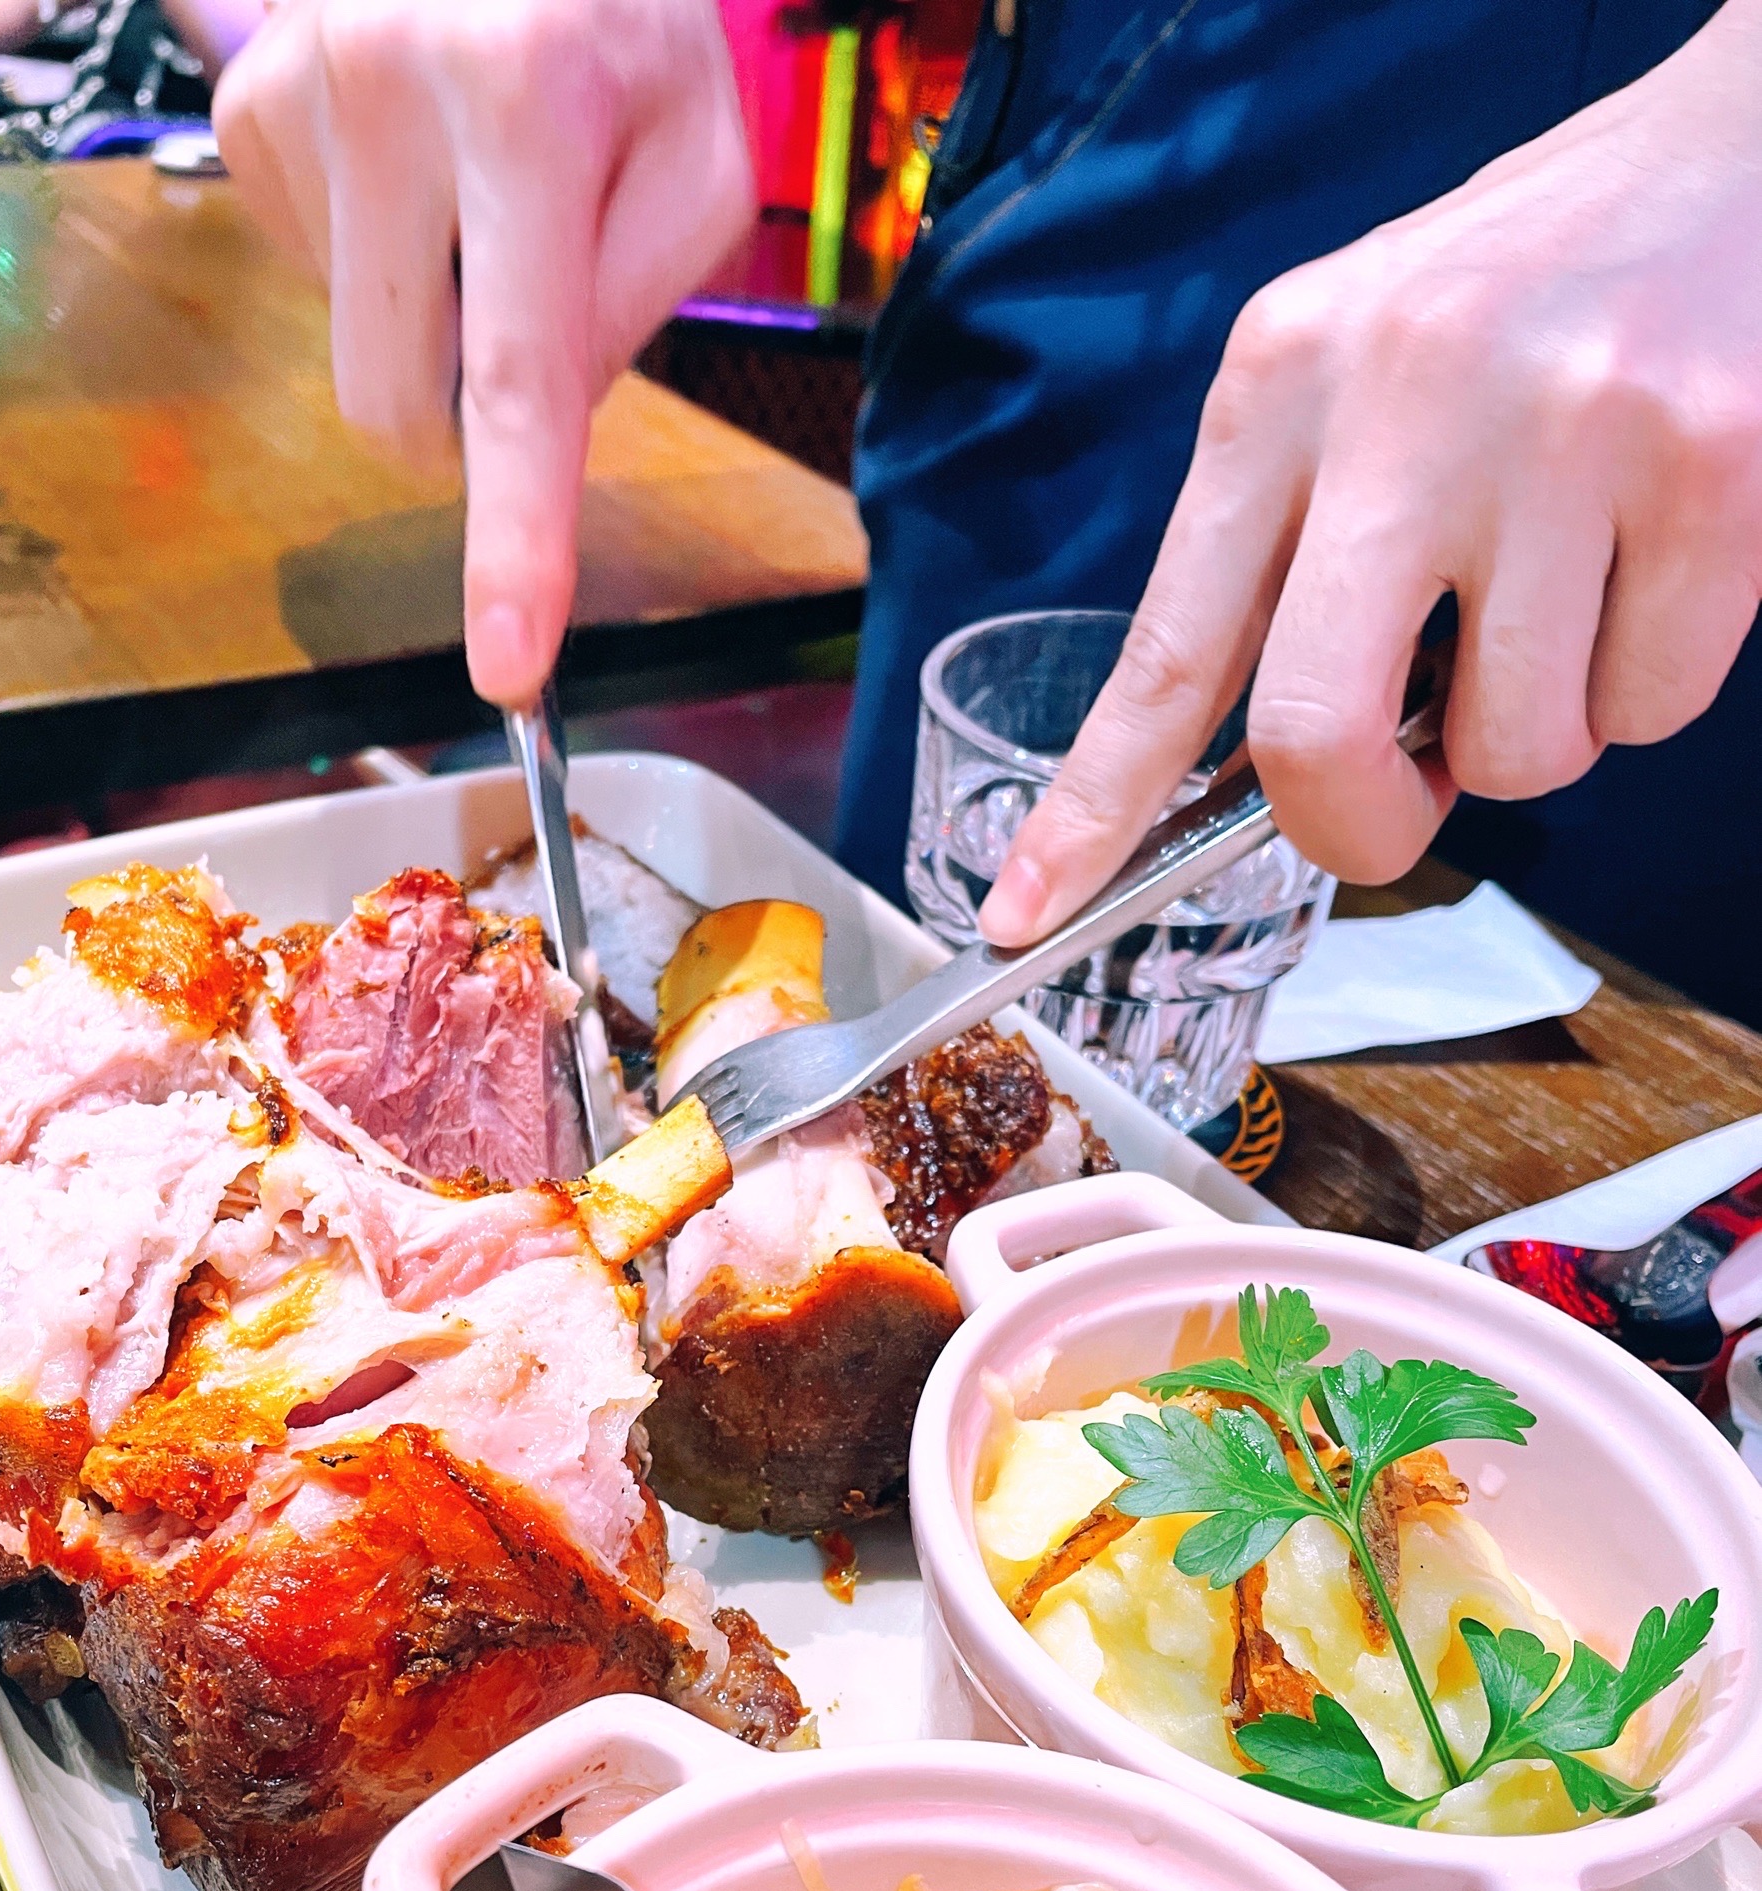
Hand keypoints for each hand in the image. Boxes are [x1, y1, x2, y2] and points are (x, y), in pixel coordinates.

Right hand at [214, 0, 752, 704]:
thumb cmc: (628, 25)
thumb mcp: (700, 157)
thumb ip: (637, 305)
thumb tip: (530, 422)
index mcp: (526, 104)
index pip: (519, 382)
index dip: (513, 541)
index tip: (505, 664)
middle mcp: (384, 86)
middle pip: (399, 406)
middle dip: (463, 421)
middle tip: (524, 300)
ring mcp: (295, 90)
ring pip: (353, 348)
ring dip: (426, 315)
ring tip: (479, 184)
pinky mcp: (245, 103)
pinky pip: (310, 272)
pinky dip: (377, 253)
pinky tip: (417, 163)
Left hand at [981, 3, 1761, 944]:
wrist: (1738, 152)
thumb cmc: (1532, 292)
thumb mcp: (1358, 375)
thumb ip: (1299, 550)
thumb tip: (1279, 772)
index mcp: (1282, 384)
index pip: (1163, 650)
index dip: (1090, 810)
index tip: (1024, 915)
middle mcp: (1400, 403)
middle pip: (1312, 740)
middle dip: (1361, 828)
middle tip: (1404, 804)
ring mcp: (1558, 433)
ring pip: (1514, 751)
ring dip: (1538, 732)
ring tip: (1564, 602)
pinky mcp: (1706, 472)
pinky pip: (1646, 707)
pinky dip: (1647, 682)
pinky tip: (1652, 562)